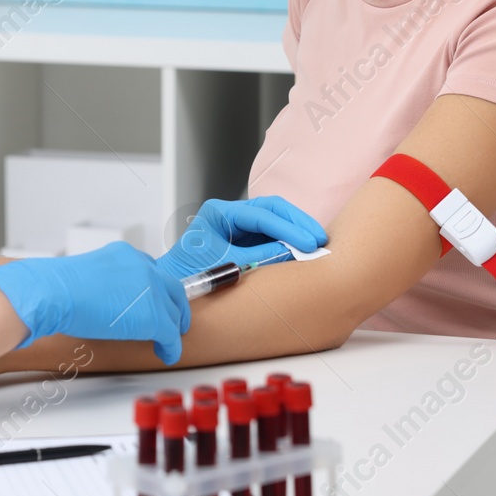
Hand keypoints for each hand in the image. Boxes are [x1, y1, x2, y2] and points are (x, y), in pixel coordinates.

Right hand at [0, 242, 190, 364]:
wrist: (54, 293)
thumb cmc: (57, 287)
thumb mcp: (86, 275)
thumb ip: (104, 282)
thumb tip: (101, 298)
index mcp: (126, 254)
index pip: (151, 270)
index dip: (155, 289)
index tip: (153, 299)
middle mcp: (143, 267)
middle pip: (172, 288)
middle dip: (175, 306)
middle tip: (173, 320)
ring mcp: (151, 290)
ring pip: (173, 312)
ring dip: (172, 328)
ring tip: (167, 341)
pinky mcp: (154, 316)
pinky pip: (171, 335)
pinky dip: (171, 348)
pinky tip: (166, 354)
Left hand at [155, 195, 326, 281]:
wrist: (175, 287)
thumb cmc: (192, 275)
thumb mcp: (228, 265)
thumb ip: (261, 257)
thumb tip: (294, 253)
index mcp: (219, 213)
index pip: (261, 214)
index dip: (288, 228)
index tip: (308, 243)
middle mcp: (230, 213)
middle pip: (272, 208)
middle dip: (298, 222)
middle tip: (320, 239)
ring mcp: (239, 224)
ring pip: (276, 218)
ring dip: (297, 229)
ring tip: (318, 244)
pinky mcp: (247, 237)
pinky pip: (273, 233)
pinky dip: (290, 239)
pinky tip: (305, 248)